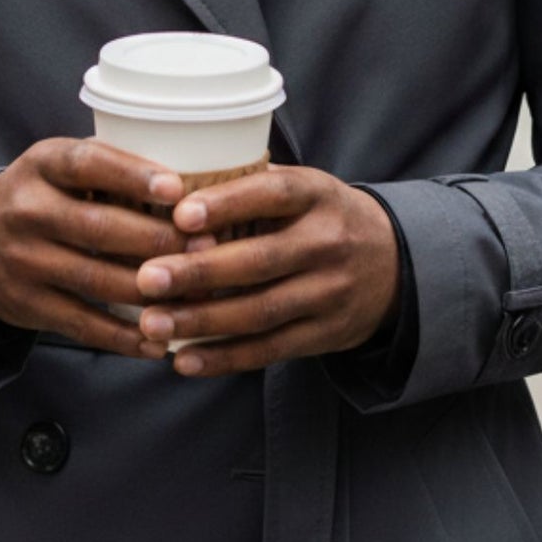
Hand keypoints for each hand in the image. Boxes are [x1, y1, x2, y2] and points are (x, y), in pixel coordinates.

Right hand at [0, 139, 185, 357]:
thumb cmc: (41, 193)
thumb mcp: (60, 164)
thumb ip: (109, 165)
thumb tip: (186, 180)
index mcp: (43, 164)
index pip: (88, 164)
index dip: (133, 176)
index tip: (176, 190)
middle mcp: (28, 210)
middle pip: (99, 228)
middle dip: (157, 240)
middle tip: (205, 247)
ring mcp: (25, 260)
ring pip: (96, 279)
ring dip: (150, 290)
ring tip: (195, 294)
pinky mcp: (27, 305)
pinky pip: (83, 324)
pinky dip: (124, 335)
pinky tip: (159, 339)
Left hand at [132, 166, 399, 375]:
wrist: (394, 263)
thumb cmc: (323, 215)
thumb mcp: (303, 186)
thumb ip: (250, 184)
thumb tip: (173, 182)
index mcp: (317, 195)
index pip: (272, 194)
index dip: (227, 204)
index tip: (180, 215)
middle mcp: (327, 243)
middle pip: (260, 261)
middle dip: (199, 273)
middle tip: (146, 278)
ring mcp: (329, 293)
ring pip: (260, 311)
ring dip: (202, 322)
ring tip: (153, 323)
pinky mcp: (325, 335)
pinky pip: (270, 350)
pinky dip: (225, 357)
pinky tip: (184, 360)